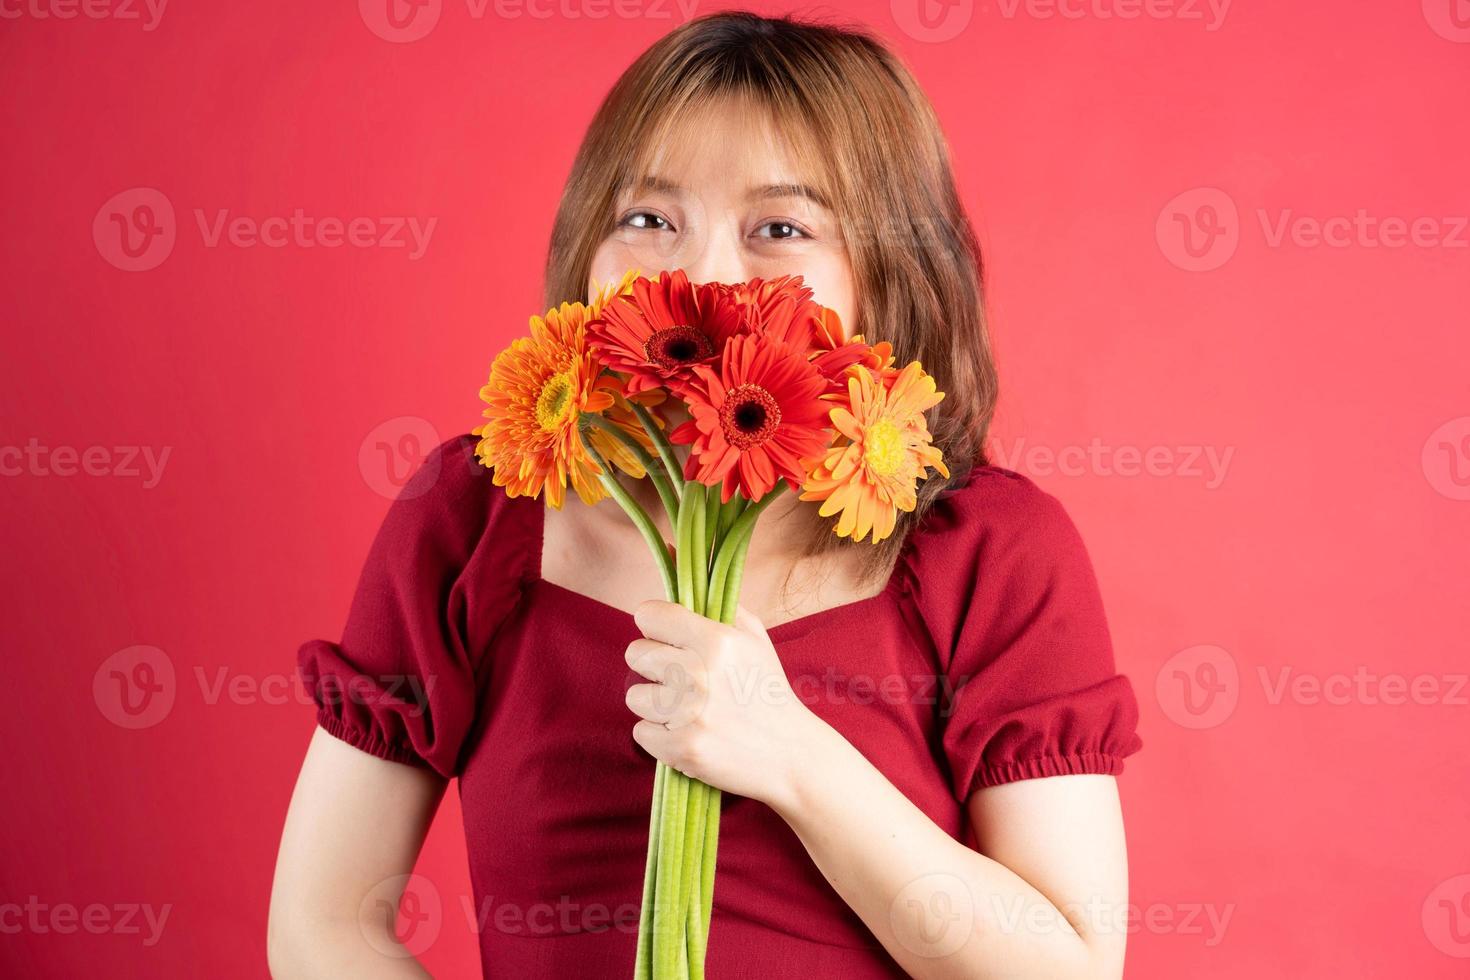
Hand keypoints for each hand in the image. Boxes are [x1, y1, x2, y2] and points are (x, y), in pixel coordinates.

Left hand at [624, 598, 827, 808]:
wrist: (790, 753)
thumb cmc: (765, 689)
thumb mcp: (752, 636)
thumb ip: (714, 600)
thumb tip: (675, 558)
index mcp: (717, 641)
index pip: (648, 615)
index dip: (656, 626)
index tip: (667, 637)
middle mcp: (700, 674)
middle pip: (635, 654)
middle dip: (654, 665)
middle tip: (681, 678)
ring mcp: (689, 714)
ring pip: (634, 695)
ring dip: (656, 703)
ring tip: (687, 709)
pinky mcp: (682, 749)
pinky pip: (641, 732)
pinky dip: (660, 736)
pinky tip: (689, 732)